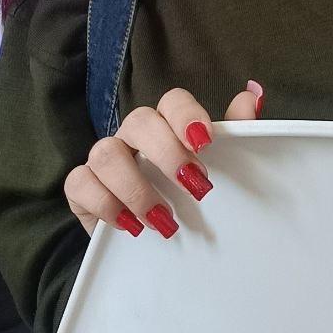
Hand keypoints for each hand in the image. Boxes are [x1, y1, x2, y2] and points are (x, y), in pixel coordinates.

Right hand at [63, 81, 263, 239]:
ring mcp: (105, 159)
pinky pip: (79, 182)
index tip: (206, 142)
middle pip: (139, 121)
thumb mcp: (220, 167)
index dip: (186, 115)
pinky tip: (130, 226)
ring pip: (105, 151)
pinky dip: (104, 203)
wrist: (154, 238)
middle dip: (166, 152)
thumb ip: (237, 132)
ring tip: (163, 219)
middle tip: (195, 186)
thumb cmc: (187, 193)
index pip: (172, 100)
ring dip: (136, 187)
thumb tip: (253, 94)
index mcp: (167, 124)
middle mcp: (133, 135)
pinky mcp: (82, 188)